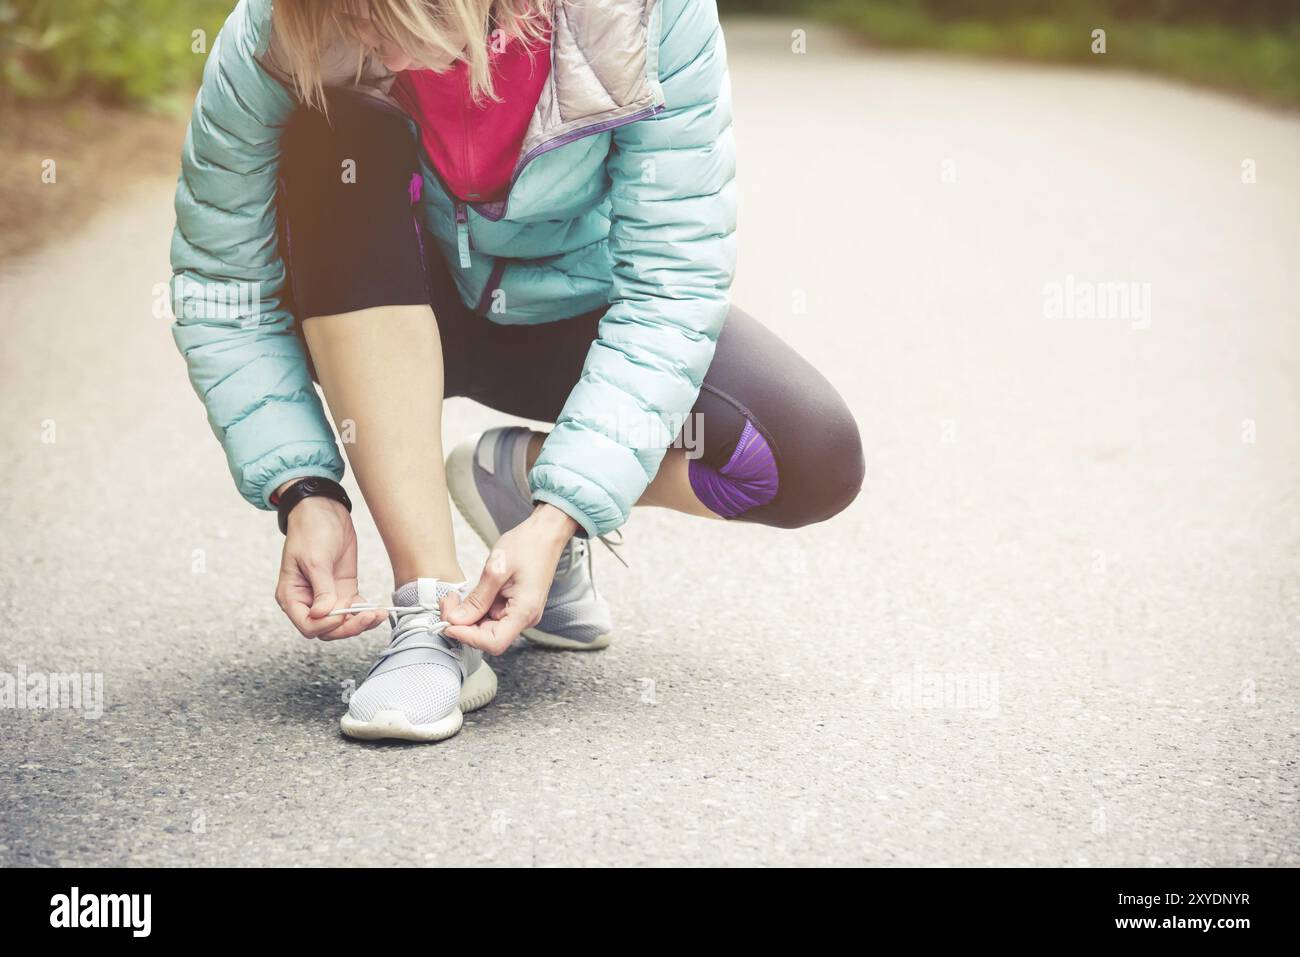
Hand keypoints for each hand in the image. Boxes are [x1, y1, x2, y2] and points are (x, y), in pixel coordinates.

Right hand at [274, 484, 384, 639]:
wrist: (324, 510)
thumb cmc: (310, 531)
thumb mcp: (315, 559)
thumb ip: (321, 589)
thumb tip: (323, 614)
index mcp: (292, 596)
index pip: (307, 625)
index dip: (326, 625)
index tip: (342, 615)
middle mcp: (308, 601)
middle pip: (327, 628)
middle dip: (348, 627)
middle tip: (367, 617)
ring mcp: (327, 596)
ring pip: (343, 622)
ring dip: (360, 621)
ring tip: (378, 615)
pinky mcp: (343, 589)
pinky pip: (354, 609)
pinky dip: (365, 612)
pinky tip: (377, 609)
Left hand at [442, 503, 578, 654]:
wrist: (545, 534)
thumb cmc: (527, 546)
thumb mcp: (496, 570)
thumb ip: (476, 599)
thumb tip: (456, 620)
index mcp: (524, 611)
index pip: (493, 642)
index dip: (468, 637)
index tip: (448, 623)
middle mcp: (525, 618)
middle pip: (488, 637)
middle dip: (463, 625)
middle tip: (447, 604)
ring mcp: (520, 613)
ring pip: (487, 628)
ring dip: (467, 617)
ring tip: (454, 597)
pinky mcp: (514, 607)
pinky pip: (491, 616)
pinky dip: (475, 610)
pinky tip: (466, 597)